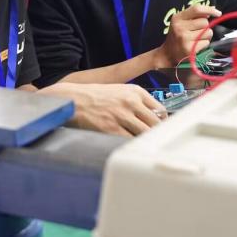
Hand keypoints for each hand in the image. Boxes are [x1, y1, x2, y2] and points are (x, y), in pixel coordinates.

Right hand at [41, 82, 166, 136]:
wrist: (74, 100)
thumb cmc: (95, 96)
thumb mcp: (120, 90)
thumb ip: (137, 102)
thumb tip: (153, 118)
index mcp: (135, 91)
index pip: (160, 109)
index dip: (163, 122)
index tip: (161, 128)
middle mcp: (131, 102)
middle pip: (155, 123)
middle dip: (156, 133)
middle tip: (156, 140)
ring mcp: (122, 116)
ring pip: (145, 133)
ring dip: (145, 140)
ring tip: (144, 145)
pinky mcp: (111, 129)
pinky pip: (129, 140)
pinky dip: (132, 145)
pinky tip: (130, 146)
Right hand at [153, 4, 221, 67]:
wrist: (168, 54)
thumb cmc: (177, 36)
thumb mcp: (180, 22)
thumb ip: (194, 15)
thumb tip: (213, 9)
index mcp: (177, 18)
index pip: (197, 9)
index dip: (209, 9)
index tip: (218, 13)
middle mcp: (180, 27)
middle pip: (205, 22)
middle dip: (206, 26)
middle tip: (198, 31)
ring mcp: (185, 39)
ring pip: (208, 32)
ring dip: (206, 36)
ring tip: (197, 39)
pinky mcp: (190, 49)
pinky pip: (206, 43)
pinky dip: (204, 44)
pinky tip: (196, 46)